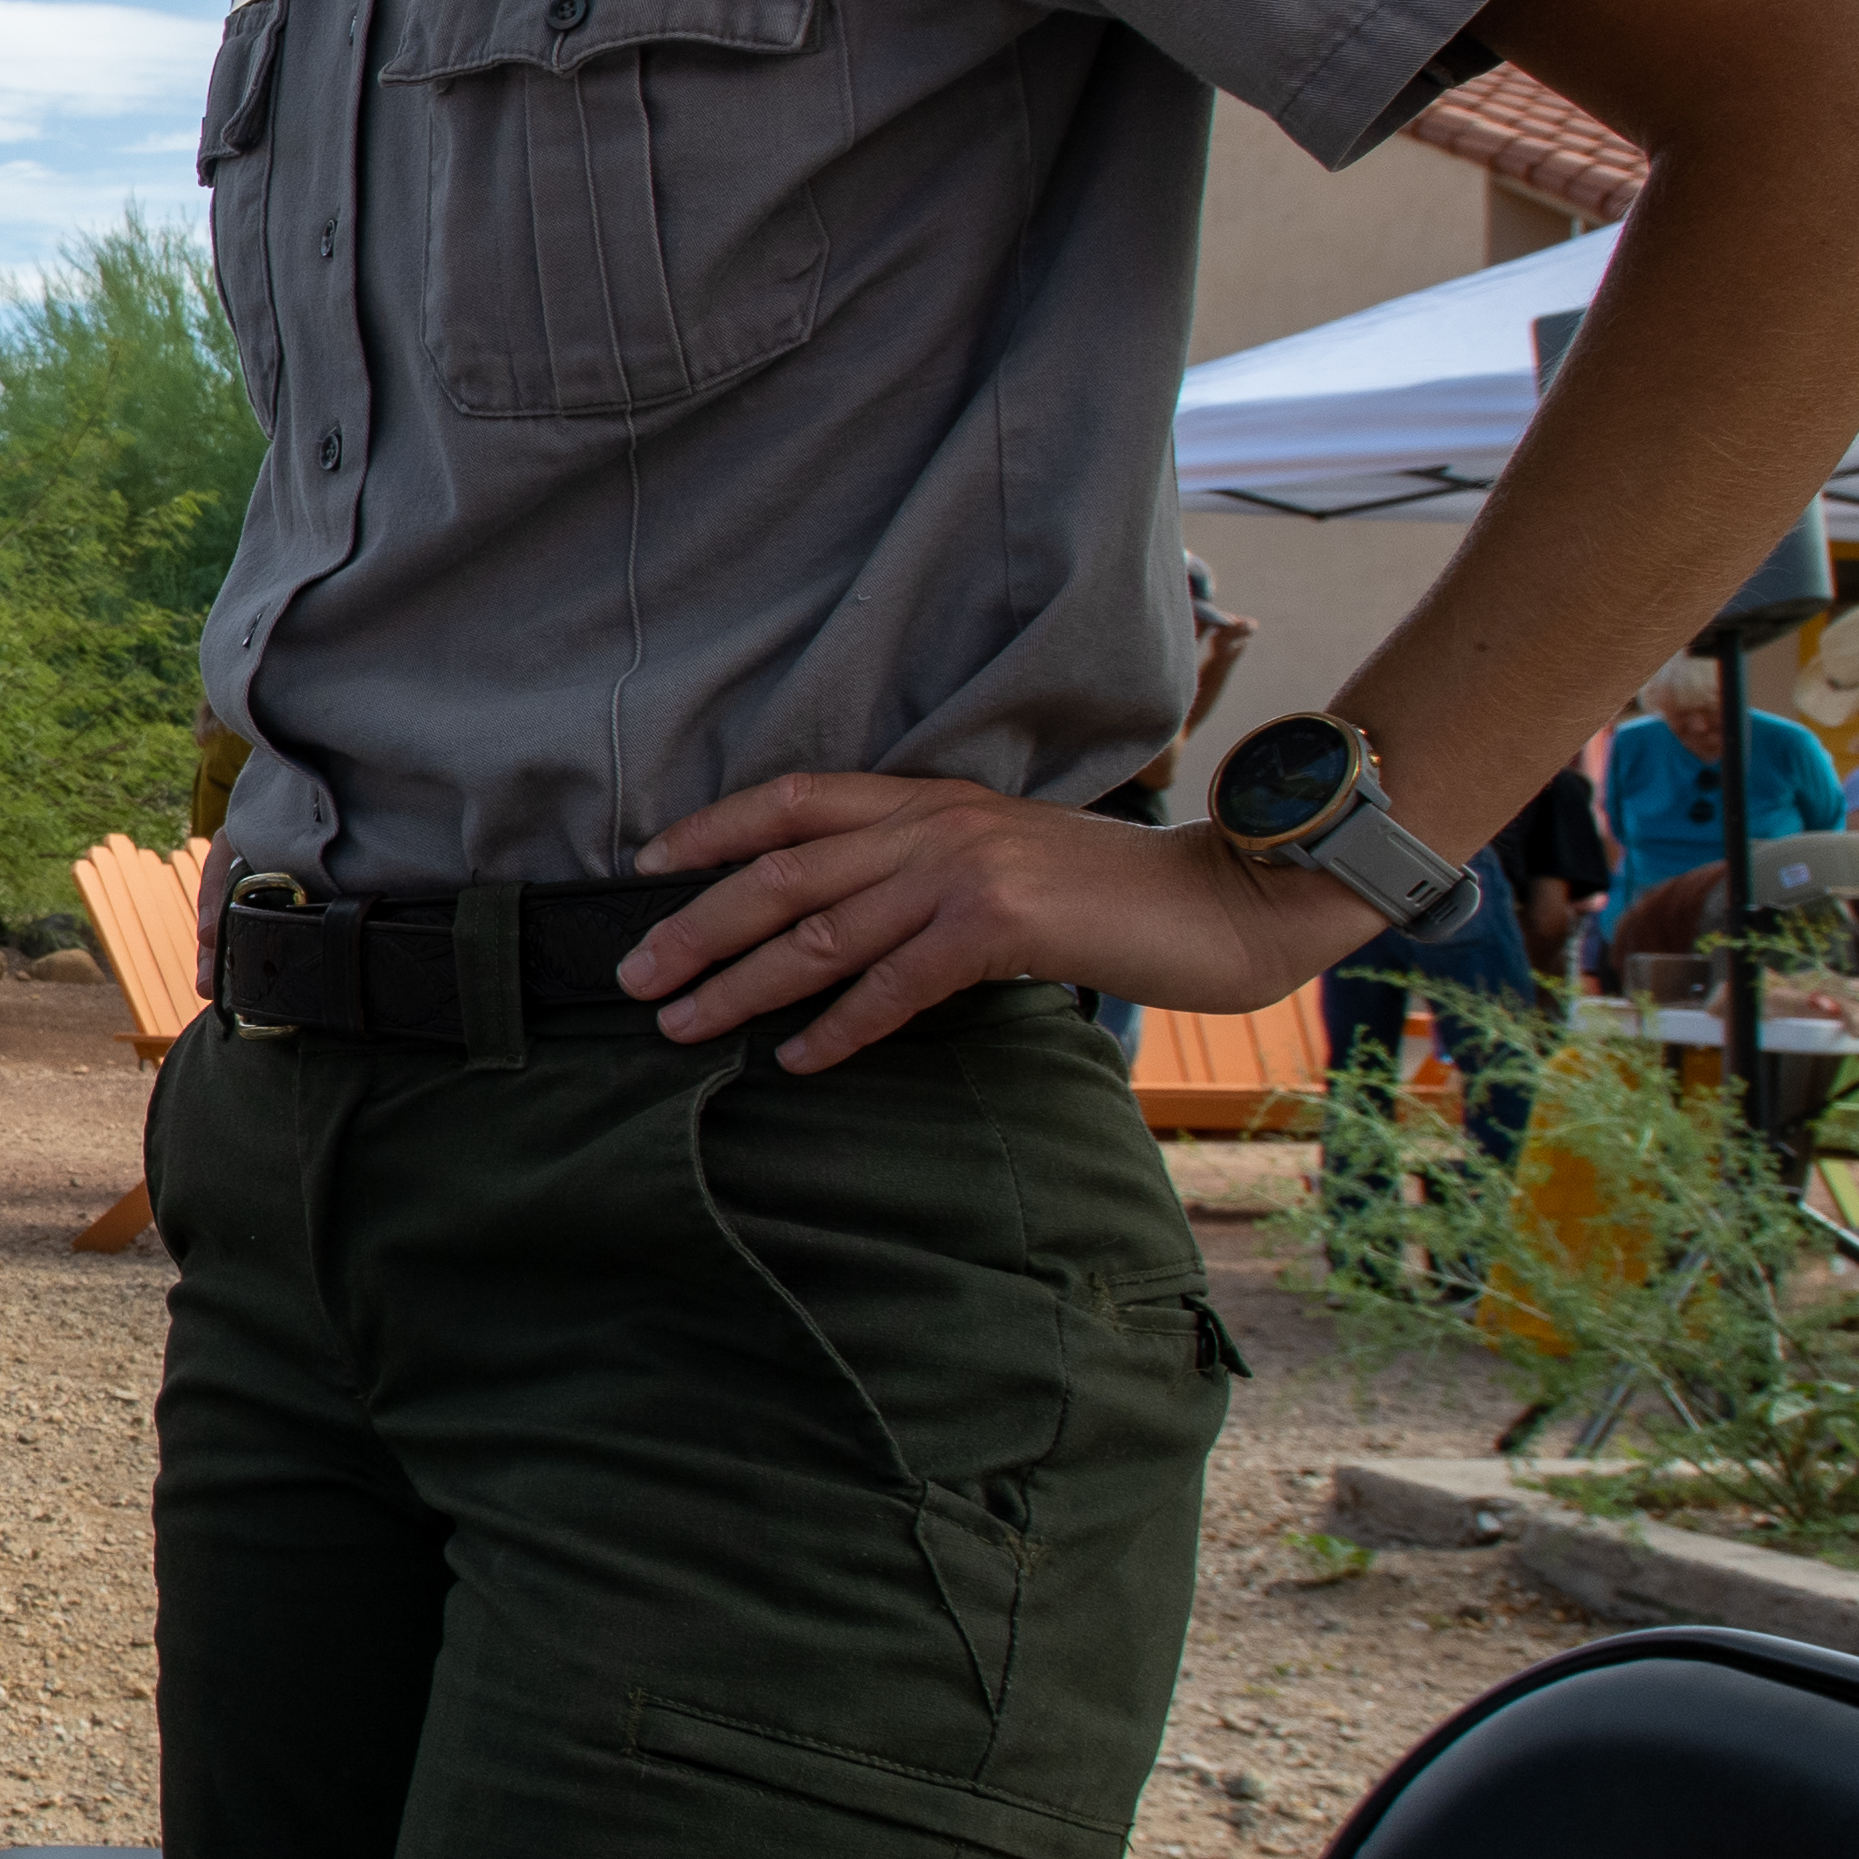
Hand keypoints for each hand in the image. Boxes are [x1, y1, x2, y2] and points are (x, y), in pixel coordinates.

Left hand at [620, 776, 1367, 1069]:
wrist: (1227, 899)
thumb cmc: (1114, 896)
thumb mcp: (1004, 862)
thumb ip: (926, 874)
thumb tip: (838, 926)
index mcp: (931, 799)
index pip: (793, 800)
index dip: (711, 831)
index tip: (643, 868)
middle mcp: (935, 824)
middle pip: (782, 873)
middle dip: (697, 927)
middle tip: (631, 976)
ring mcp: (965, 870)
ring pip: (821, 933)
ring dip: (740, 985)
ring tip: (682, 1024)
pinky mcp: (999, 926)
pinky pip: (894, 983)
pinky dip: (839, 1027)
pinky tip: (797, 1059)